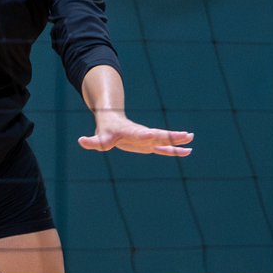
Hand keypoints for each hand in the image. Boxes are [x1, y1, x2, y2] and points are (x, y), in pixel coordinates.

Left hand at [79, 111, 193, 156]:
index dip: (144, 135)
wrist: (113, 120)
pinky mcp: (150, 144)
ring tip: (191, 139)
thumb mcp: (98, 137)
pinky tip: (188, 151)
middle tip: (186, 134)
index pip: (138, 134)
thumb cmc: (106, 131)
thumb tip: (81, 141)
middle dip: (170, 136)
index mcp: (130, 132)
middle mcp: (142, 134)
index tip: (152, 135)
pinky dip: (176, 150)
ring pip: (165, 140)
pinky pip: (165, 148)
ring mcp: (148, 139)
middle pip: (158, 135)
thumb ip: (92, 141)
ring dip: (178, 140)